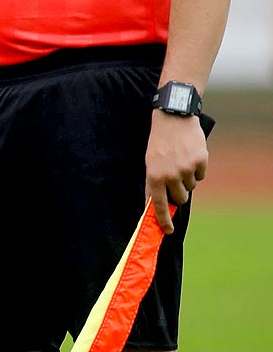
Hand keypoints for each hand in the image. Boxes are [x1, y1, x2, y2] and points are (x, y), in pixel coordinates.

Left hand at [145, 109, 206, 233]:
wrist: (173, 120)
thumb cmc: (159, 144)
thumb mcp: (150, 164)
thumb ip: (156, 184)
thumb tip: (159, 205)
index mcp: (154, 177)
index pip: (159, 205)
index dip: (163, 220)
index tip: (168, 231)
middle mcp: (170, 175)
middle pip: (180, 199)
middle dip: (179, 193)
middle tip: (175, 179)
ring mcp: (186, 169)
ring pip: (191, 187)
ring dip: (187, 179)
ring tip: (180, 162)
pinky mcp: (200, 161)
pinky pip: (201, 175)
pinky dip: (197, 169)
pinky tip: (190, 156)